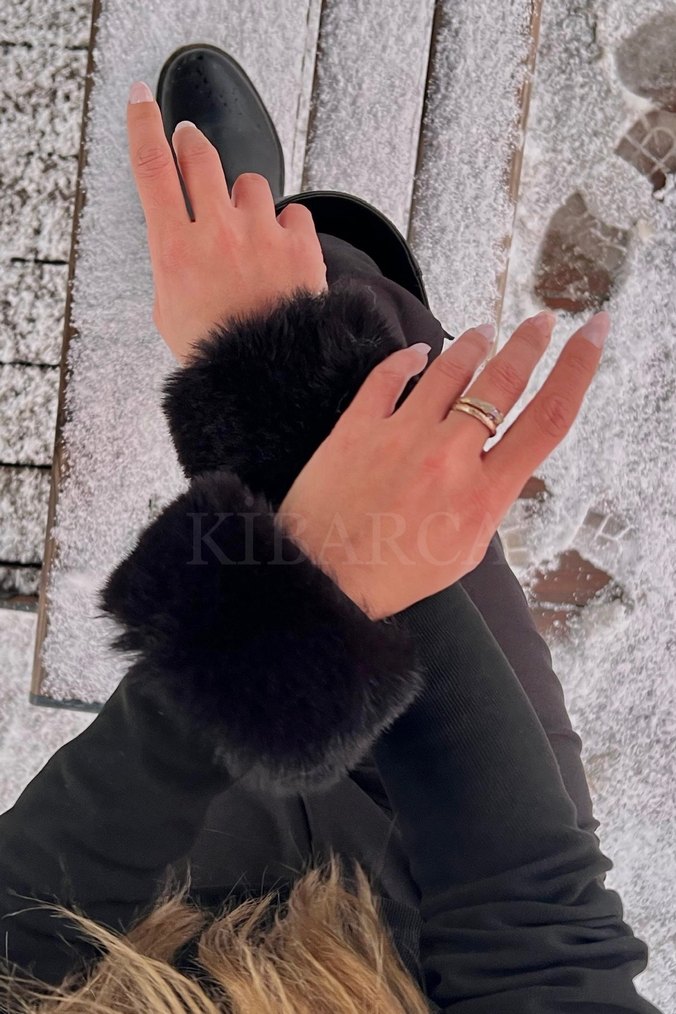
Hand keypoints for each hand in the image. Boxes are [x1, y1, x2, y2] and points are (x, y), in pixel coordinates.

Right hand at [126, 84, 327, 363]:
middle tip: (191, 145)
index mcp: (175, 250)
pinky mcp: (301, 245)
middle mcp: (217, 234)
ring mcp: (261, 236)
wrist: (268, 380)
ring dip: (244, 199)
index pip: (152, 168)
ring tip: (247, 235)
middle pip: (201, 157)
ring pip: (250, 183)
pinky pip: (294, 211)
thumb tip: (180, 240)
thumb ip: (171, 265)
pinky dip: (286, 225)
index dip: (143, 125)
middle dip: (192, 144)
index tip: (140, 100)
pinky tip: (280, 250)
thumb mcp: (168, 312)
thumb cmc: (216, 352)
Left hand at [277, 310, 609, 619]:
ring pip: (450, 369)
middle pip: (504, 380)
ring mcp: (401, 436)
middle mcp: (449, 457)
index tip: (593, 333)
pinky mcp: (358, 427)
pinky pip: (390, 376)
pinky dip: (409, 358)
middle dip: (530, 341)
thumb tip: (496, 463)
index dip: (579, 368)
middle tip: (541, 320)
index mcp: (483, 494)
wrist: (322, 581)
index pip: (548, 418)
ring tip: (485, 332)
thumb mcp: (463, 552)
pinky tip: (419, 353)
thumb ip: (486, 502)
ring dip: (475, 343)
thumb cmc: (394, 575)